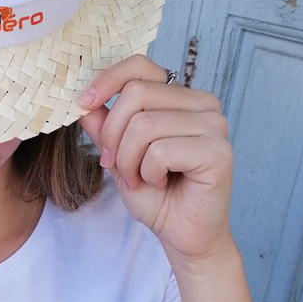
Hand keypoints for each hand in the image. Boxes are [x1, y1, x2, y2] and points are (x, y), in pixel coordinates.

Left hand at [78, 55, 233, 266]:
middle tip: (114, 165)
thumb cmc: (157, 196)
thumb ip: (105, 127)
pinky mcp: (218, 151)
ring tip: (138, 179)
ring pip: (144, 125)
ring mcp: (215, 125)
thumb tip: (86, 101)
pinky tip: (160, 184)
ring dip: (128, 160)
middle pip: (136, 94)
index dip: (107, 80)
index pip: (140, 66)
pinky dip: (148, 173)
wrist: (184, 235)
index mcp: (182, 97)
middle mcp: (203, 104)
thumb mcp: (119, 155)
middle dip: (113, 135)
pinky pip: (161, 151)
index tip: (84, 104)